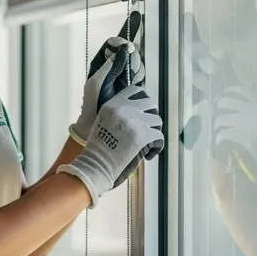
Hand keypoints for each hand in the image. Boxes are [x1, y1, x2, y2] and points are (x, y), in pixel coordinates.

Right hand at [58, 81, 164, 206]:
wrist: (96, 165)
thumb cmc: (98, 149)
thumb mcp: (102, 122)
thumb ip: (117, 113)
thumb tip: (137, 112)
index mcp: (112, 104)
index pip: (134, 90)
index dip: (142, 100)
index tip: (142, 110)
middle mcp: (124, 109)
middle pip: (150, 104)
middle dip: (151, 116)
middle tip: (146, 129)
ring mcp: (135, 122)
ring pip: (157, 121)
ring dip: (154, 132)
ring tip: (146, 143)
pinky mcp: (144, 136)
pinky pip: (160, 137)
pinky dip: (156, 147)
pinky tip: (148, 154)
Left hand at [70, 14, 146, 144]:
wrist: (99, 124)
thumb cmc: (93, 103)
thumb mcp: (97, 83)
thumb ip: (109, 66)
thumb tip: (123, 50)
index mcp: (100, 63)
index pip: (111, 44)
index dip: (120, 41)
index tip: (126, 46)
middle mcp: (113, 67)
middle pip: (128, 51)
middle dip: (131, 57)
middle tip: (129, 69)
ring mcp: (123, 75)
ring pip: (136, 62)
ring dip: (136, 67)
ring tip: (130, 80)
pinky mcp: (132, 85)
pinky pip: (140, 73)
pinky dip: (139, 76)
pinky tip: (134, 84)